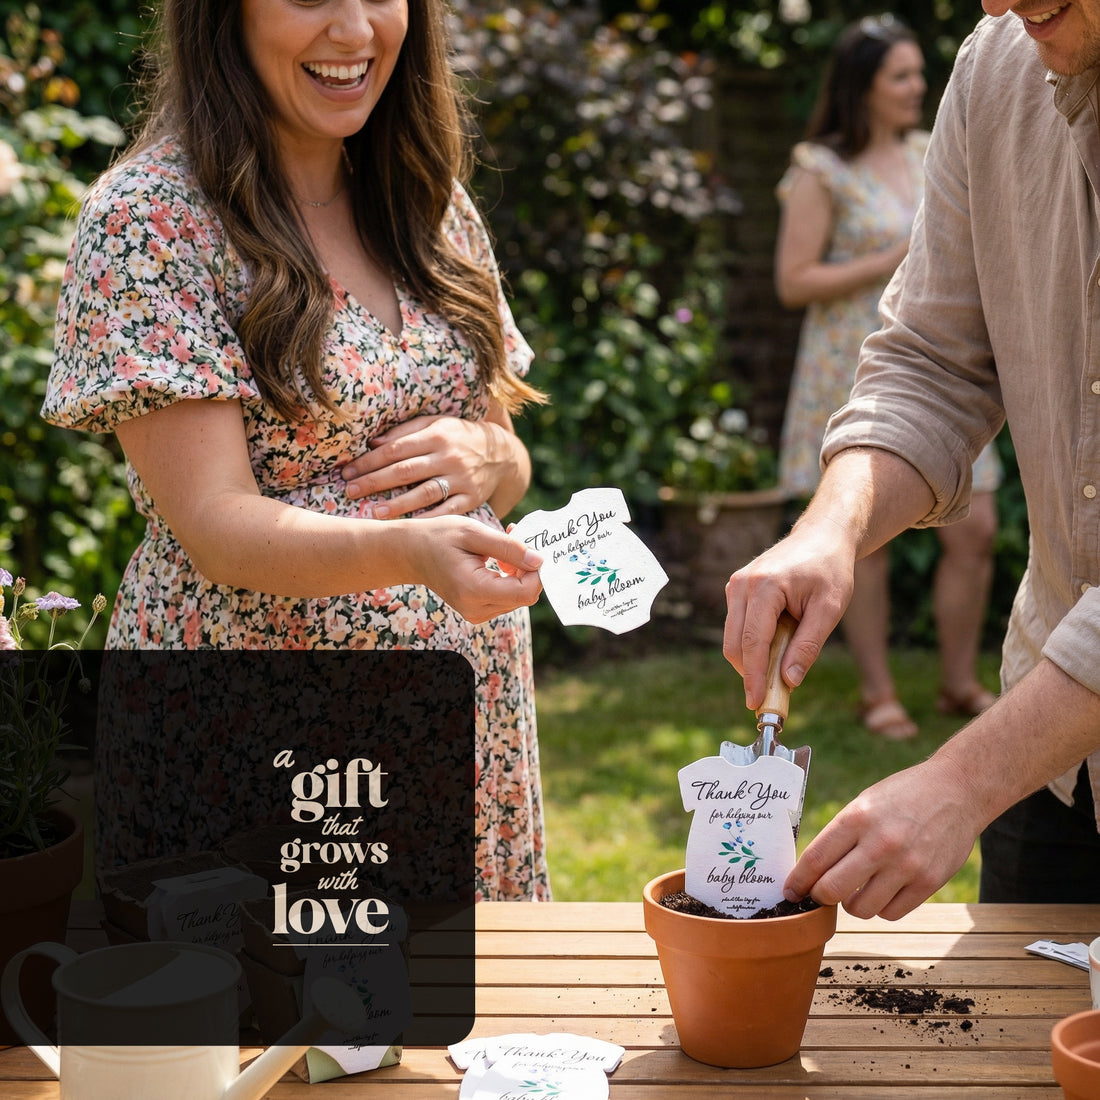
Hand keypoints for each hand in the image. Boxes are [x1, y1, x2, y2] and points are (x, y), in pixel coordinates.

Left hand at [341, 415, 518, 518]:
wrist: (501, 453)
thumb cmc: (459, 436)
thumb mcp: (436, 423)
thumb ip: (406, 432)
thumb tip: (373, 443)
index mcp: (437, 435)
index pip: (396, 449)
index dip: (370, 461)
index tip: (348, 472)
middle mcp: (449, 457)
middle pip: (405, 470)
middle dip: (375, 482)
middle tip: (350, 491)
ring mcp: (461, 479)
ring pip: (425, 492)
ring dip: (398, 504)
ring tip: (375, 513)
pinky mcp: (471, 498)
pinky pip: (448, 511)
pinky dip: (429, 519)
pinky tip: (410, 526)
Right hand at [406, 515, 542, 623]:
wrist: (411, 552)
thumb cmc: (439, 537)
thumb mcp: (474, 533)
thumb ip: (508, 548)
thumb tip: (539, 561)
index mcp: (474, 590)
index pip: (526, 592)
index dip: (536, 570)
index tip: (528, 545)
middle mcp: (476, 609)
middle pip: (525, 596)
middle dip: (528, 568)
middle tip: (515, 539)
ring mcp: (476, 614)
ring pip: (519, 597)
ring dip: (519, 572)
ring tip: (502, 548)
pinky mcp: (478, 611)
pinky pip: (508, 598)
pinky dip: (510, 579)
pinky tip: (498, 561)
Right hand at [723, 521, 853, 709]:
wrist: (822, 537)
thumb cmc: (829, 570)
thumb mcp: (829, 610)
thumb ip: (808, 645)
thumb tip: (788, 680)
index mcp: (764, 587)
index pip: (752, 642)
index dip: (754, 676)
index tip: (756, 703)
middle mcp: (742, 585)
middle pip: (735, 644)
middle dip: (751, 673)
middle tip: (773, 696)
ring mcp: (735, 586)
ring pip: (733, 638)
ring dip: (754, 659)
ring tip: (784, 662)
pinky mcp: (736, 591)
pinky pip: (738, 628)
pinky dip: (754, 645)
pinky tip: (779, 643)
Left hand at [783, 754, 983, 919]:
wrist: (957, 790)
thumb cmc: (902, 796)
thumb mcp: (864, 803)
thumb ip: (840, 835)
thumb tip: (811, 871)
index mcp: (856, 817)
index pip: (815, 859)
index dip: (797, 881)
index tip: (790, 891)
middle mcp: (880, 843)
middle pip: (832, 890)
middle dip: (820, 897)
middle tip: (821, 894)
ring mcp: (906, 865)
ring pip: (861, 909)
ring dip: (853, 904)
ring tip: (858, 889)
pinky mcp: (929, 882)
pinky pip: (891, 913)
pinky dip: (882, 907)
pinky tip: (884, 890)